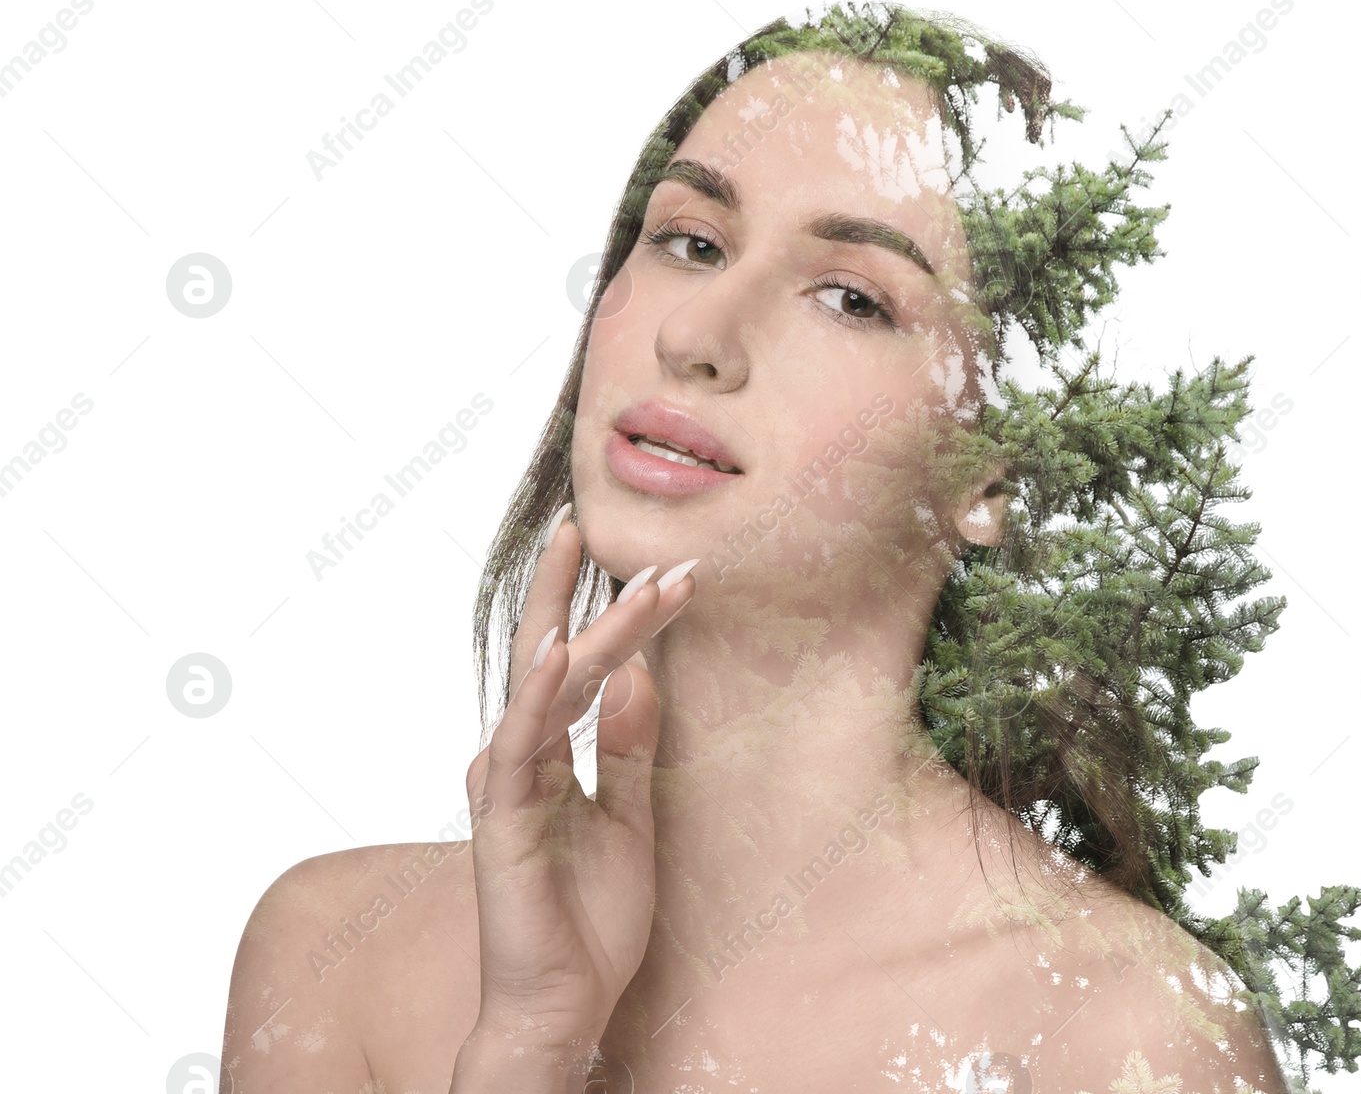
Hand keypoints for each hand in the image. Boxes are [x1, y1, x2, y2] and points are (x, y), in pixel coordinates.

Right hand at [458, 505, 695, 1072]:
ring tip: (616, 573)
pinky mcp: (504, 817)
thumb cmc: (590, 920)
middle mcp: (518, 758)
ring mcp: (507, 783)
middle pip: (550, 656)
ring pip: (545, 685)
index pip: (582, 668)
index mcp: (548, 756)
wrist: (566, 1005)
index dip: (622, 619)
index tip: (674, 574)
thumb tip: (639, 676)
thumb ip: (630, 749)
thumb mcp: (633, 819)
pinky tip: (563, 649)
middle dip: (583, 595)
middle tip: (619, 538)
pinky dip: (539, 694)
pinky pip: (520, 743)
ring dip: (586, 627)